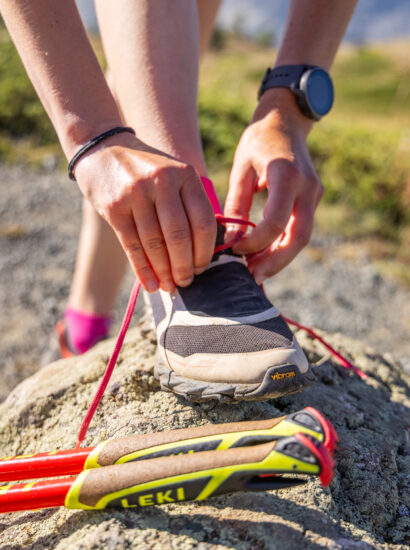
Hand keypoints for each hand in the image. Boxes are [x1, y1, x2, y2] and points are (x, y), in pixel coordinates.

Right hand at [75, 133, 216, 291]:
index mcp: (185, 175)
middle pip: (180, 235)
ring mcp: (136, 193)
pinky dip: (143, 269)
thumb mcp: (173, 175)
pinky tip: (150, 284)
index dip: (205, 250)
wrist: (102, 149)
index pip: (203, 220)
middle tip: (186, 282)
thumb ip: (189, 203)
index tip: (202, 267)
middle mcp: (162, 182)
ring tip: (169, 287)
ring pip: (155, 243)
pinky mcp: (114, 207)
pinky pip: (132, 245)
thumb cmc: (145, 171)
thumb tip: (204, 249)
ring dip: (164, 271)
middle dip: (184, 266)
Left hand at [224, 88, 323, 283]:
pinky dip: (283, 245)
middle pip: (298, 237)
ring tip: (255, 271)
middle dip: (275, 262)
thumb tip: (230, 240)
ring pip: (302, 237)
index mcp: (286, 175)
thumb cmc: (258, 140)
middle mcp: (307, 187)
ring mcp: (315, 194)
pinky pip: (300, 229)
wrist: (287, 119)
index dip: (256, 242)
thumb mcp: (241, 167)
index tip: (235, 249)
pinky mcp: (313, 199)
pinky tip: (264, 255)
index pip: (275, 221)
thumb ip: (236, 204)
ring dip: (280, 258)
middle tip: (252, 277)